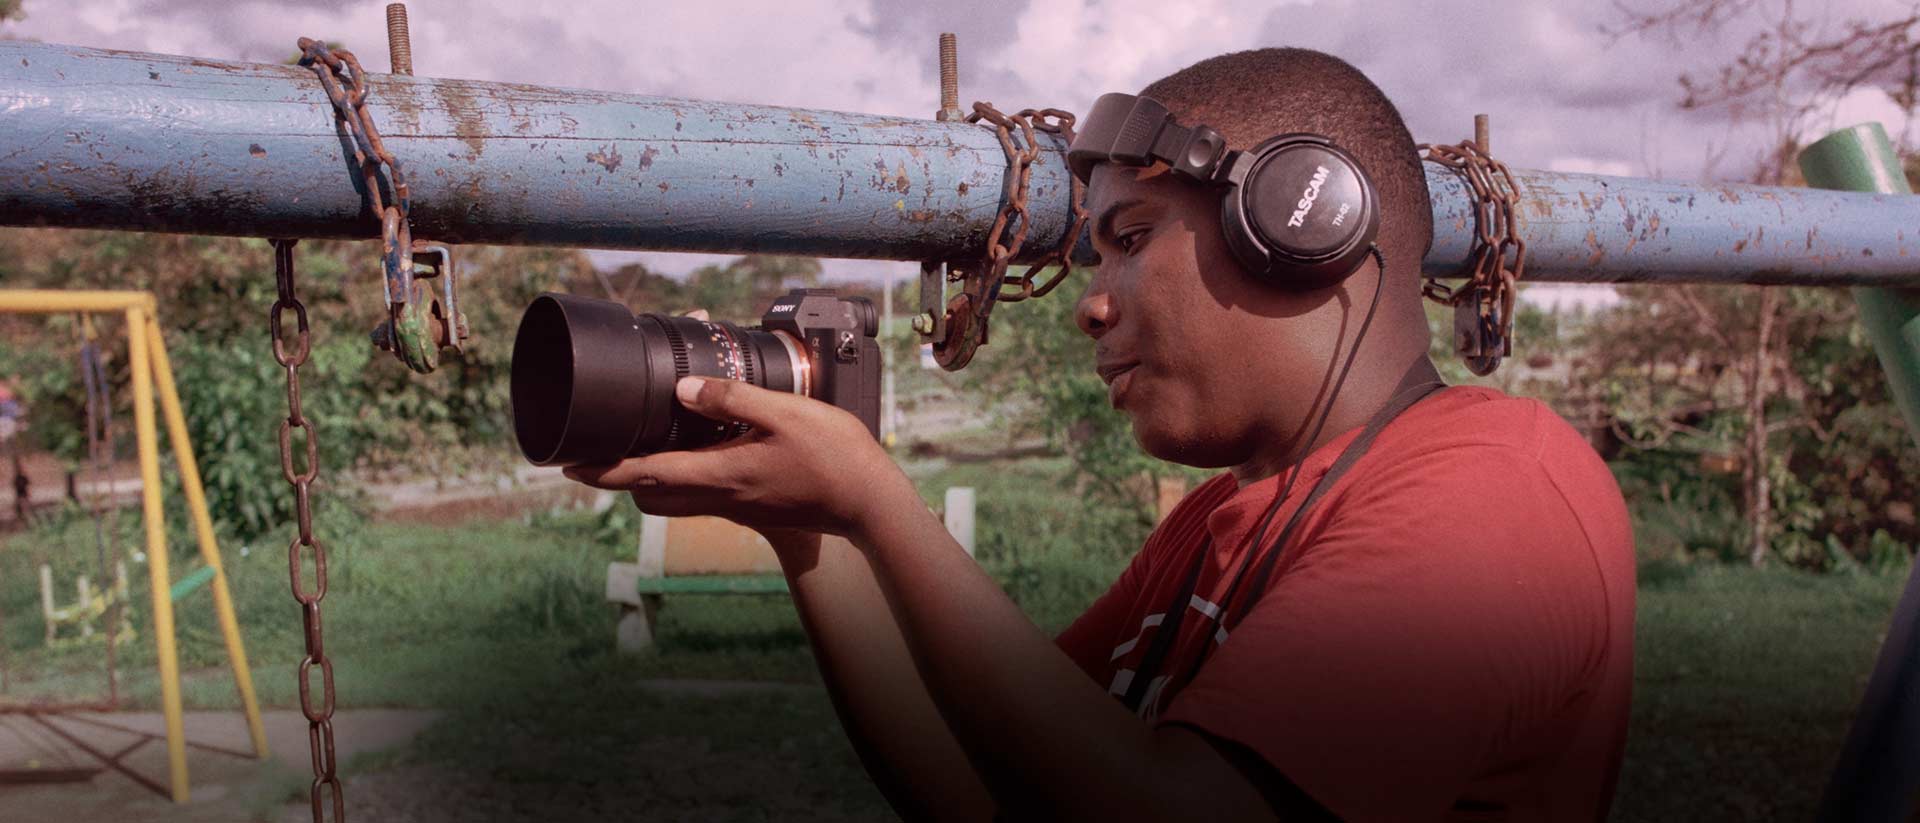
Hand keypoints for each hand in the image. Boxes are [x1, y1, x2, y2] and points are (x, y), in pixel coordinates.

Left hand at [563, 376, 913, 539]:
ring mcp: (738, 506)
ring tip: (638, 453)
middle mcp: (721, 496)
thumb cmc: (835, 457)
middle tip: (597, 455)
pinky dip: (683, 478)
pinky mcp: (754, 507)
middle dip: (618, 478)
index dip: (603, 469)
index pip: (645, 474)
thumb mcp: (786, 413)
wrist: (870, 505)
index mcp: (721, 474)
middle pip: (651, 496)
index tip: (568, 463)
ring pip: (675, 501)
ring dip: (649, 481)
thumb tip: (683, 388)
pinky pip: (702, 496)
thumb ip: (732, 398)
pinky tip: (697, 453)